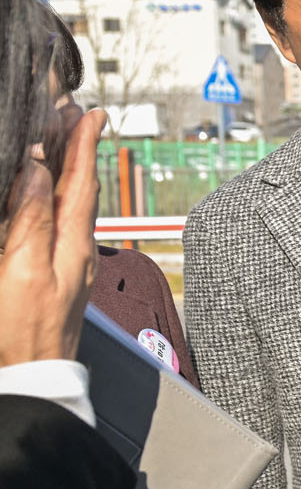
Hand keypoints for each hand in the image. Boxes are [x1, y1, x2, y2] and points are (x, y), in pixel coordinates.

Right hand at [0, 108, 104, 367]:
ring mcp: (68, 263)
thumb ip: (33, 219)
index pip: (80, 182)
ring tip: (65, 142)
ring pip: (72, 204)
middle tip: (75, 114)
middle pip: (80, 188)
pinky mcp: (56, 275)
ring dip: (69, 170)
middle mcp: (77, 250)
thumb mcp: (22, 269)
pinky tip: (49, 197)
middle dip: (77, 149)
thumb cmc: (25, 330)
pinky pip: (61, 224)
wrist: (33, 376)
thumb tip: (40, 171)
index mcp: (72, 244)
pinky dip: (57, 199)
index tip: (89, 111)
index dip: (83, 144)